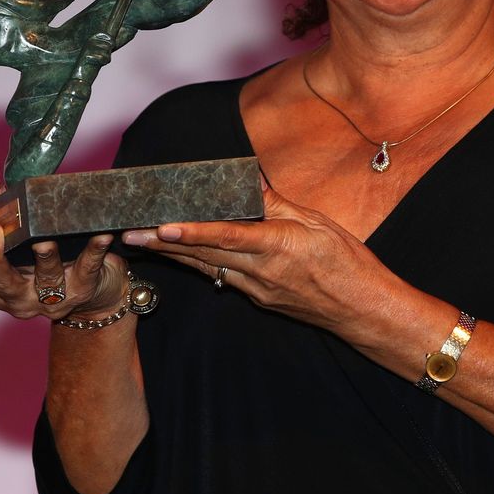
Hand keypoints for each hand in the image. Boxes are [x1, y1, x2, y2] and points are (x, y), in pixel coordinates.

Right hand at [0, 185, 130, 320]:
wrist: (92, 287)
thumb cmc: (49, 260)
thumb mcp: (19, 246)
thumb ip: (2, 221)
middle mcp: (16, 297)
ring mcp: (50, 299)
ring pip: (44, 278)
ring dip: (44, 256)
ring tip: (43, 239)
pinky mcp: (83, 290)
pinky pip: (88, 268)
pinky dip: (94, 250)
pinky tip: (101, 235)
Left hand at [120, 184, 391, 335]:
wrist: (363, 310)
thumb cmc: (348, 263)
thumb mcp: (319, 224)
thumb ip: (279, 204)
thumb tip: (251, 183)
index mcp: (279, 246)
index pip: (227, 237)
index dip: (192, 232)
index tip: (163, 226)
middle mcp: (262, 271)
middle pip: (204, 256)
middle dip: (165, 244)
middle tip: (130, 233)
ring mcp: (258, 289)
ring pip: (207, 268)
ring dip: (174, 255)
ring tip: (142, 242)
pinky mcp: (259, 299)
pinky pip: (222, 278)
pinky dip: (200, 264)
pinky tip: (180, 255)